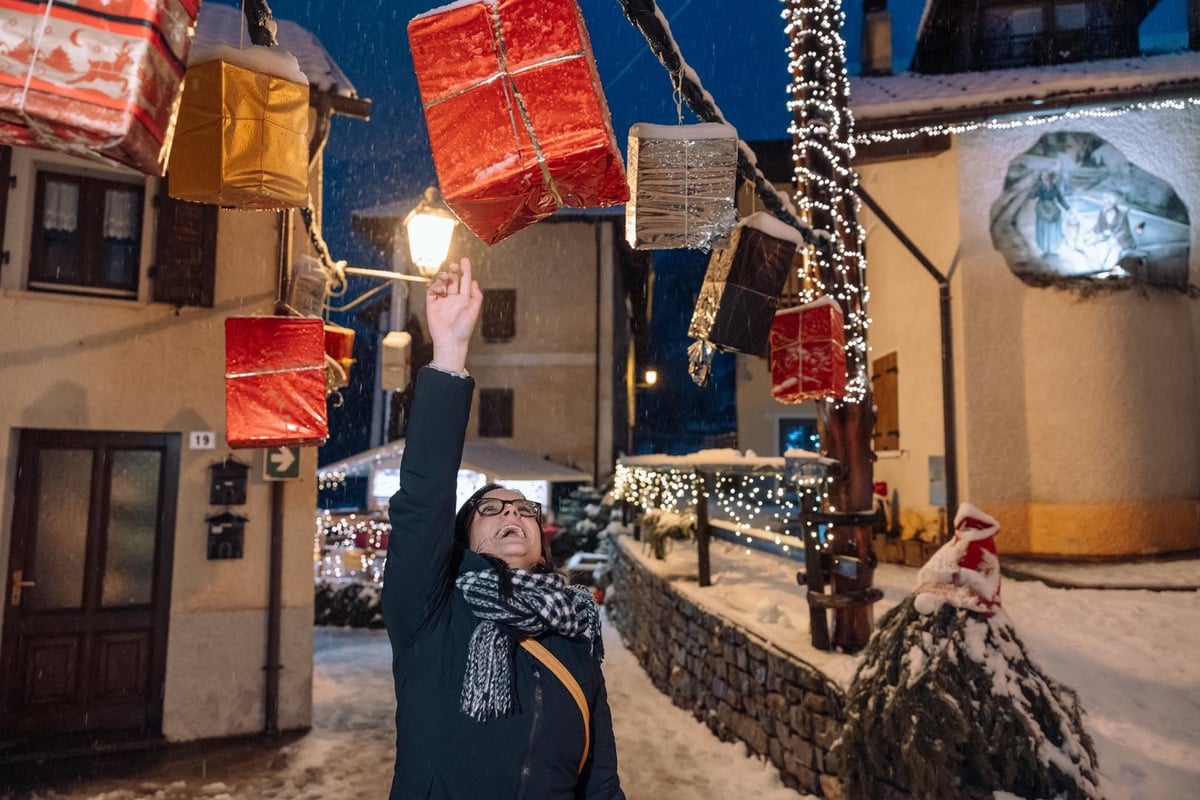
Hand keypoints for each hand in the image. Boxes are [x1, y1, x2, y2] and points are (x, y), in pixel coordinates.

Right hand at [426, 257, 481, 371]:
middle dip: (453, 271)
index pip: (465, 281)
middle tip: (454, 265)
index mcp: (464, 299)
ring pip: (442, 284)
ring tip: (445, 276)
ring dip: (443, 278)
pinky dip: (435, 286)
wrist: (450, 341)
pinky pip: (432, 291)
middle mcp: (453, 299)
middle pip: (452, 280)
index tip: (464, 260)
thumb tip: (474, 281)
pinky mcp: (432, 305)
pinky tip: (439, 288)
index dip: (465, 270)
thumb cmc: (464, 329)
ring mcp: (442, 301)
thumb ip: (476, 296)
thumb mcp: (474, 311)